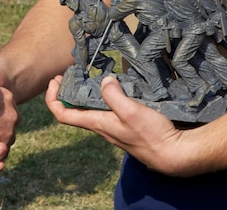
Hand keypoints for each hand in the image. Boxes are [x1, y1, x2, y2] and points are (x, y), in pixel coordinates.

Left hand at [45, 74, 189, 176]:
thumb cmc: (152, 135)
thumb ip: (113, 95)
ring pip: (92, 109)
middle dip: (68, 91)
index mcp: (98, 123)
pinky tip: (116, 86)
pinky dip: (106, 96)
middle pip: (75, 110)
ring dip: (87, 93)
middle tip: (71, 73)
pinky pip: (109, 110)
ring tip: (91, 75)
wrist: (174, 153)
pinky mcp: (127, 126)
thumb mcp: (130, 111)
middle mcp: (102, 127)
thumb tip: (104, 81)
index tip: (54, 80)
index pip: (63, 114)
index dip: (52, 98)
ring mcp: (115, 127)